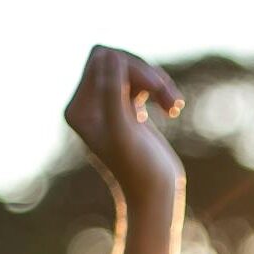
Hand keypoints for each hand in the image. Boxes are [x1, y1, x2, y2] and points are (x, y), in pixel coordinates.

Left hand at [64, 45, 185, 210]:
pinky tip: (173, 110)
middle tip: (169, 98)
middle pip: (116, 61)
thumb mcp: (125, 132)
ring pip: (132, 71)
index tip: (156, 88)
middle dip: (146, 74)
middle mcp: (89, 106)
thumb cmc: (141, 171)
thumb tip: (110, 55)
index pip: (101, 60)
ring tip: (175, 106)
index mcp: (79, 108)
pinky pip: (141, 83)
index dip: (131, 66)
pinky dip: (160, 91)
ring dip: (158, 83)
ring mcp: (108, 108)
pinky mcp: (128, 112)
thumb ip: (112, 92)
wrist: (156, 198)